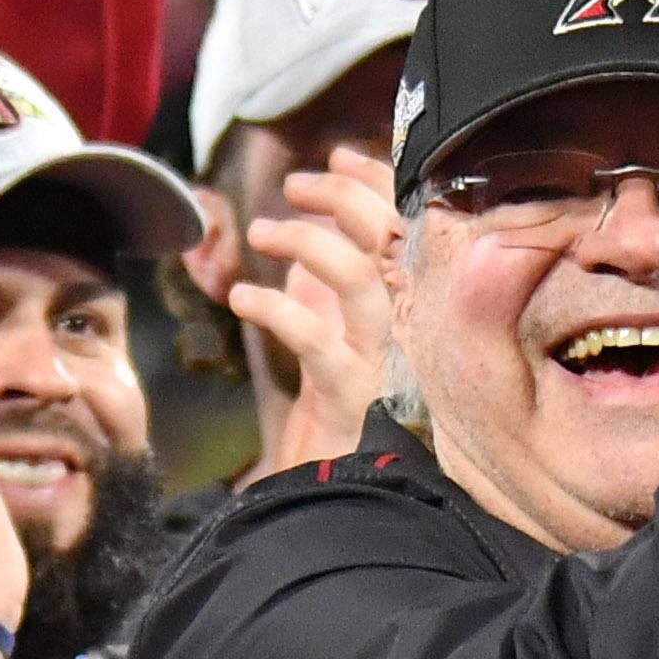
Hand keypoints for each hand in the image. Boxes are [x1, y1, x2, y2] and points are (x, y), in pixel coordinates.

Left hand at [233, 150, 400, 481]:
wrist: (349, 500)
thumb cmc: (344, 410)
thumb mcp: (343, 329)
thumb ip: (340, 276)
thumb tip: (316, 216)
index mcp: (415, 304)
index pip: (409, 225)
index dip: (378, 182)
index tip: (339, 158)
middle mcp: (413, 327)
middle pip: (396, 240)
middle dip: (347, 197)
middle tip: (299, 183)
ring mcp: (387, 362)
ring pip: (362, 281)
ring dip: (311, 244)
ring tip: (264, 231)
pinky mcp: (353, 397)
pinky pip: (316, 340)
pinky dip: (276, 309)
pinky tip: (243, 297)